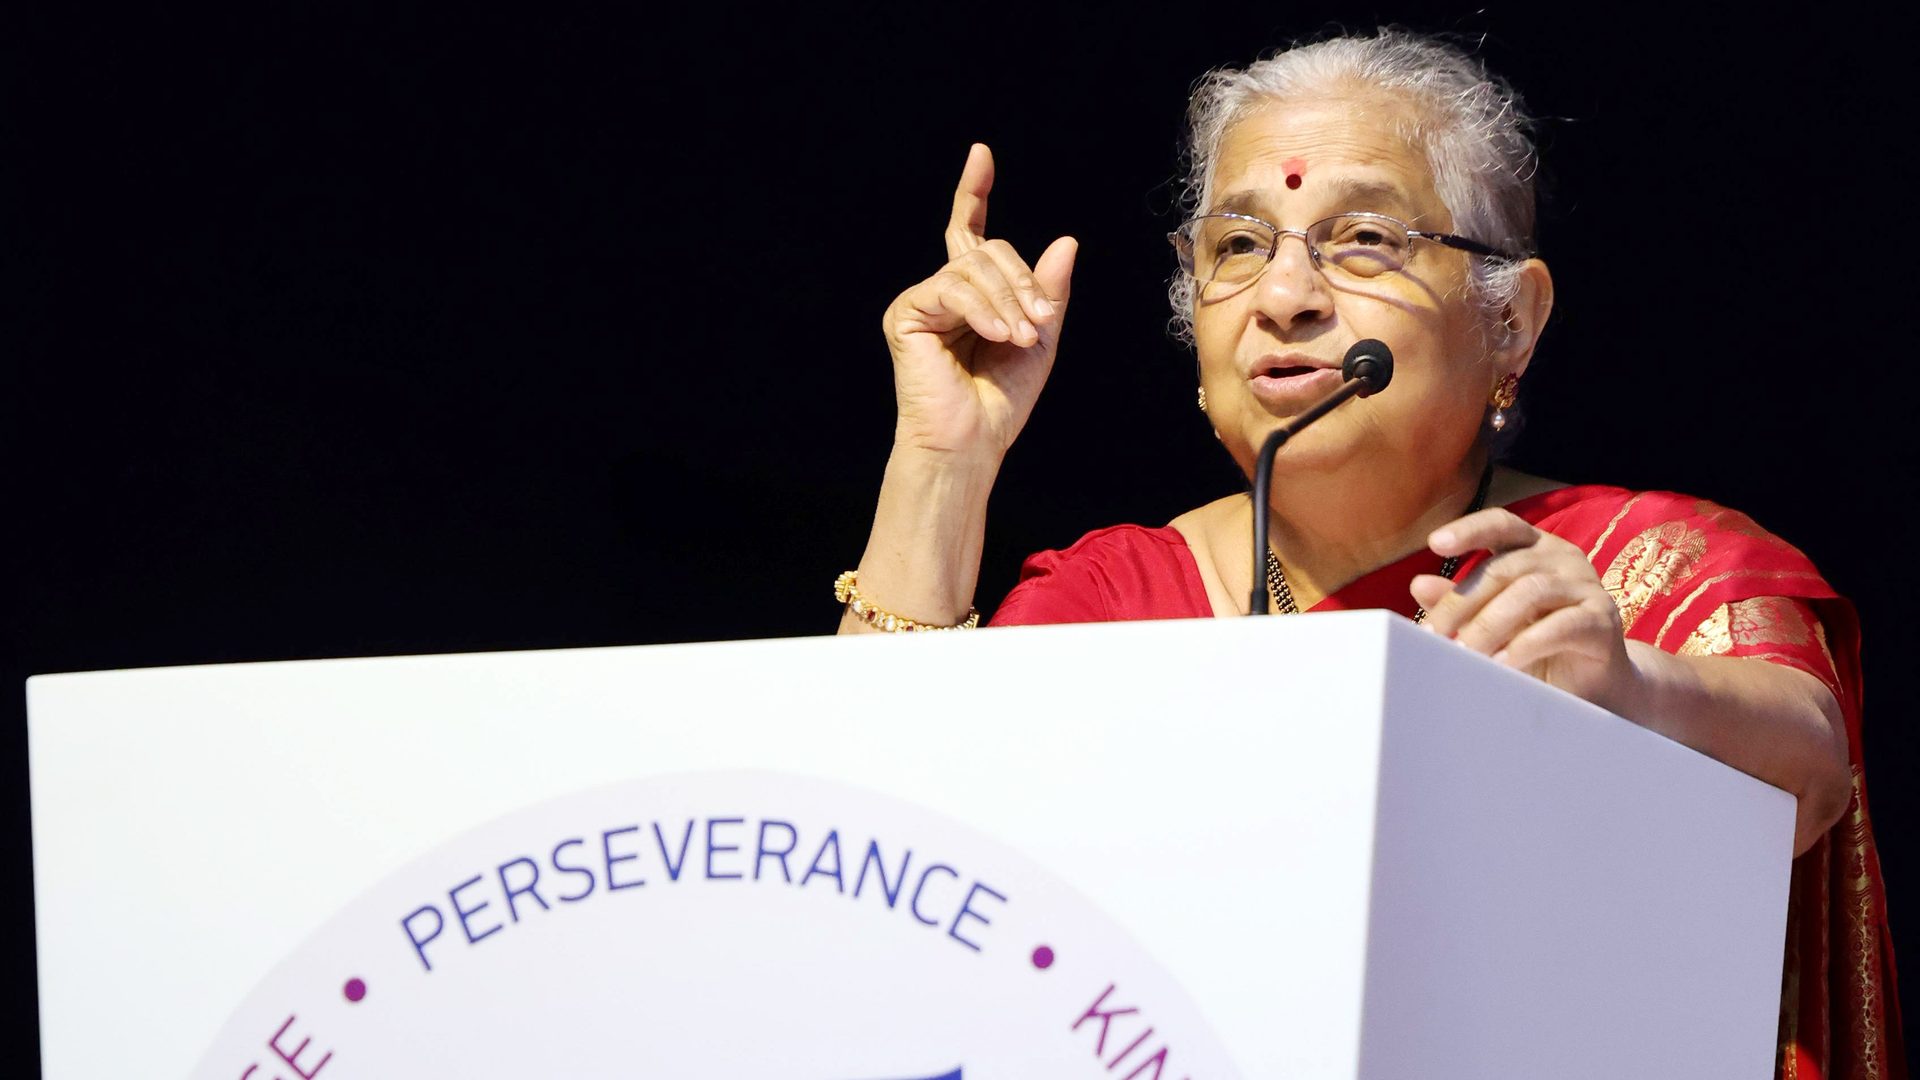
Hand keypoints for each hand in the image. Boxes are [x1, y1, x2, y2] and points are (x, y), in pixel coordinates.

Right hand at [883, 144, 1076, 460]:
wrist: (971, 442)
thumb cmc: (1001, 400)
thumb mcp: (1039, 338)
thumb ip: (1049, 292)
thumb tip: (1065, 240)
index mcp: (971, 294)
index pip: (969, 231)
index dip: (973, 192)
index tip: (980, 155)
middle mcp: (942, 290)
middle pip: (988, 249)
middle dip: (1023, 283)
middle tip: (1040, 325)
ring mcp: (922, 300)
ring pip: (972, 266)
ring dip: (1008, 301)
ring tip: (1021, 339)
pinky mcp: (906, 314)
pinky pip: (951, 287)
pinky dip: (982, 309)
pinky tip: (998, 336)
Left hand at [1410, 508, 1640, 711]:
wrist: (1593, 683)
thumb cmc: (1536, 645)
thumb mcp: (1493, 622)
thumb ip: (1460, 602)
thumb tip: (1419, 584)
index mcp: (1533, 547)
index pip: (1501, 524)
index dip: (1469, 530)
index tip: (1435, 543)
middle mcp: (1562, 557)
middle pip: (1503, 567)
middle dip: (1462, 602)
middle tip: (1433, 634)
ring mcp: (1586, 586)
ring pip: (1530, 592)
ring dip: (1490, 624)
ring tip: (1464, 653)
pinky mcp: (1602, 620)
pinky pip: (1561, 625)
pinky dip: (1527, 644)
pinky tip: (1503, 662)